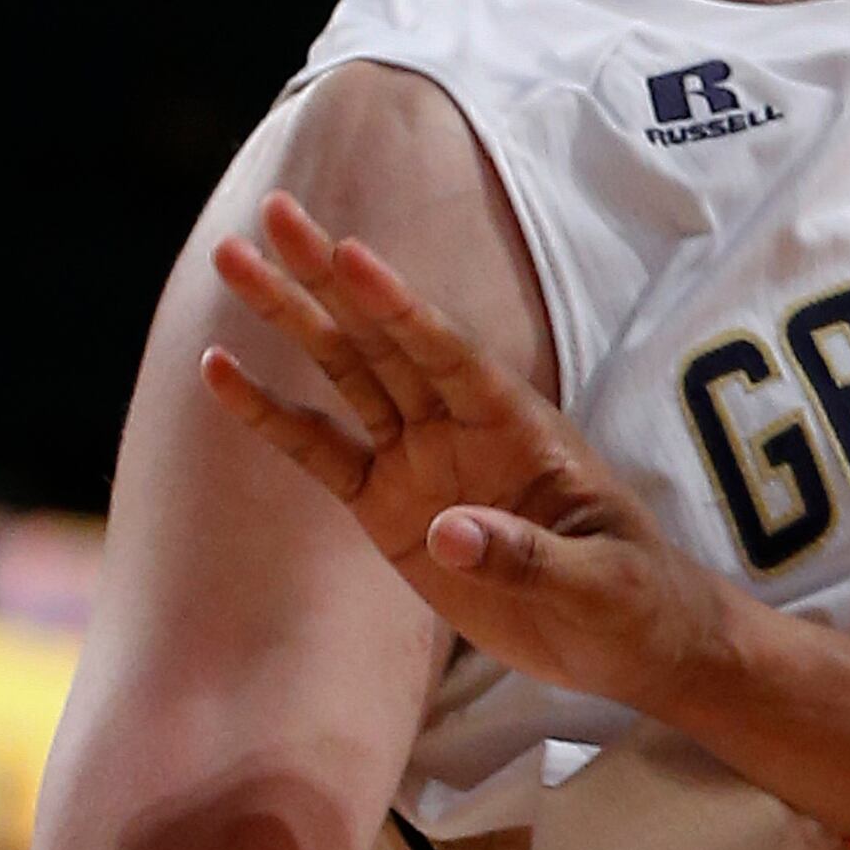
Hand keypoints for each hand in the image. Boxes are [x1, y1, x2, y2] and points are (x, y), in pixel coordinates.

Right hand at [205, 203, 849, 830]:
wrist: (623, 639)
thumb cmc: (630, 597)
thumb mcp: (599, 583)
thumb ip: (528, 557)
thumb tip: (448, 534)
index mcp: (519, 426)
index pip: (452, 355)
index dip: (403, 308)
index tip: (353, 254)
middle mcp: (460, 428)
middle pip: (384, 341)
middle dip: (328, 278)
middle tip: (274, 210)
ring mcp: (418, 461)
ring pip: (344, 375)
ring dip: (290, 318)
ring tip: (232, 258)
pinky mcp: (386, 508)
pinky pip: (319, 453)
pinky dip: (269, 415)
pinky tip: (219, 371)